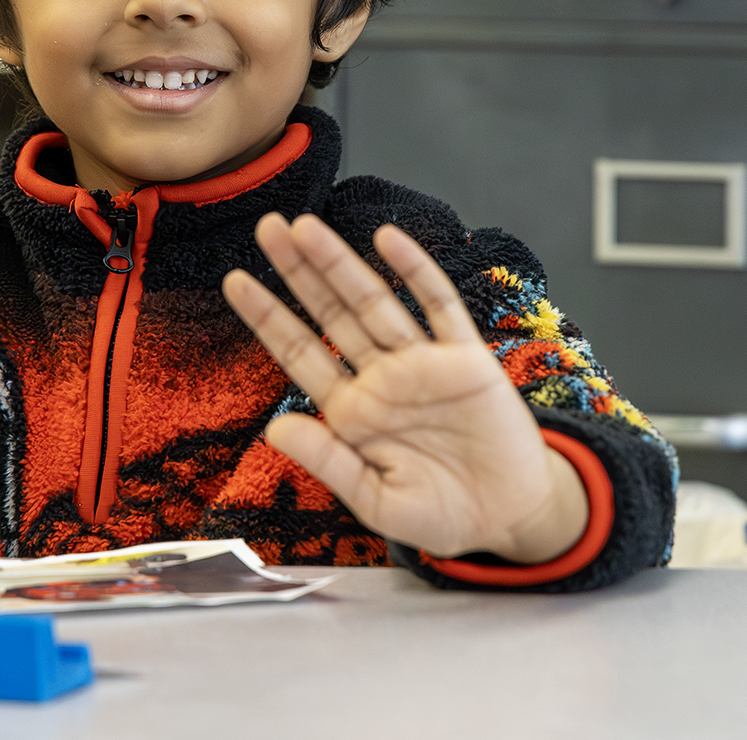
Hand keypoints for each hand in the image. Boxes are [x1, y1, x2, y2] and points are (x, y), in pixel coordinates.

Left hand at [222, 214, 587, 562]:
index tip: (235, 281)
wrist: (511, 520)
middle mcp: (382, 378)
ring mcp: (423, 364)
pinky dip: (415, 271)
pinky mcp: (467, 359)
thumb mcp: (376, 500)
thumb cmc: (441, 514)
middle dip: (298, 270)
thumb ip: (328, 463)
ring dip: (341, 262)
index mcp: (353, 411)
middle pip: (331, 313)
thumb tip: (275, 429)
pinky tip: (388, 240)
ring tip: (306, 227)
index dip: (267, 317)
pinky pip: (438, 306)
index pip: (300, 353)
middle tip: (266, 227)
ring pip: (374, 301)